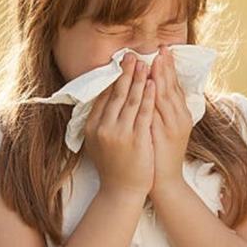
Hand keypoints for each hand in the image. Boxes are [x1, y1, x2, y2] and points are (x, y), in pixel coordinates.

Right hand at [83, 52, 155, 196]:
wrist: (121, 191)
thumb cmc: (112, 166)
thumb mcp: (97, 143)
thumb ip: (98, 122)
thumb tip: (101, 100)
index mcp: (92, 126)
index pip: (102, 96)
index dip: (112, 77)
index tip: (119, 63)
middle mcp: (103, 127)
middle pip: (115, 93)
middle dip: (125, 72)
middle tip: (131, 55)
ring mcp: (119, 133)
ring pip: (130, 100)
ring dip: (138, 79)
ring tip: (145, 62)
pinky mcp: (136, 139)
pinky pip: (143, 113)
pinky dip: (148, 96)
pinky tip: (153, 83)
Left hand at [148, 45, 191, 196]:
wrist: (164, 180)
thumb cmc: (160, 153)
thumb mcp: (162, 127)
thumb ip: (159, 108)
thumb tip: (151, 87)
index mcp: (180, 114)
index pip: (174, 85)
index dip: (169, 67)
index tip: (164, 50)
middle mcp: (179, 117)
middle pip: (172, 87)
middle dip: (166, 66)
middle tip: (161, 48)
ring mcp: (173, 126)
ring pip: (168, 96)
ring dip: (162, 76)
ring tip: (156, 59)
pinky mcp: (165, 134)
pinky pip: (160, 111)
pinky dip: (156, 97)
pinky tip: (152, 84)